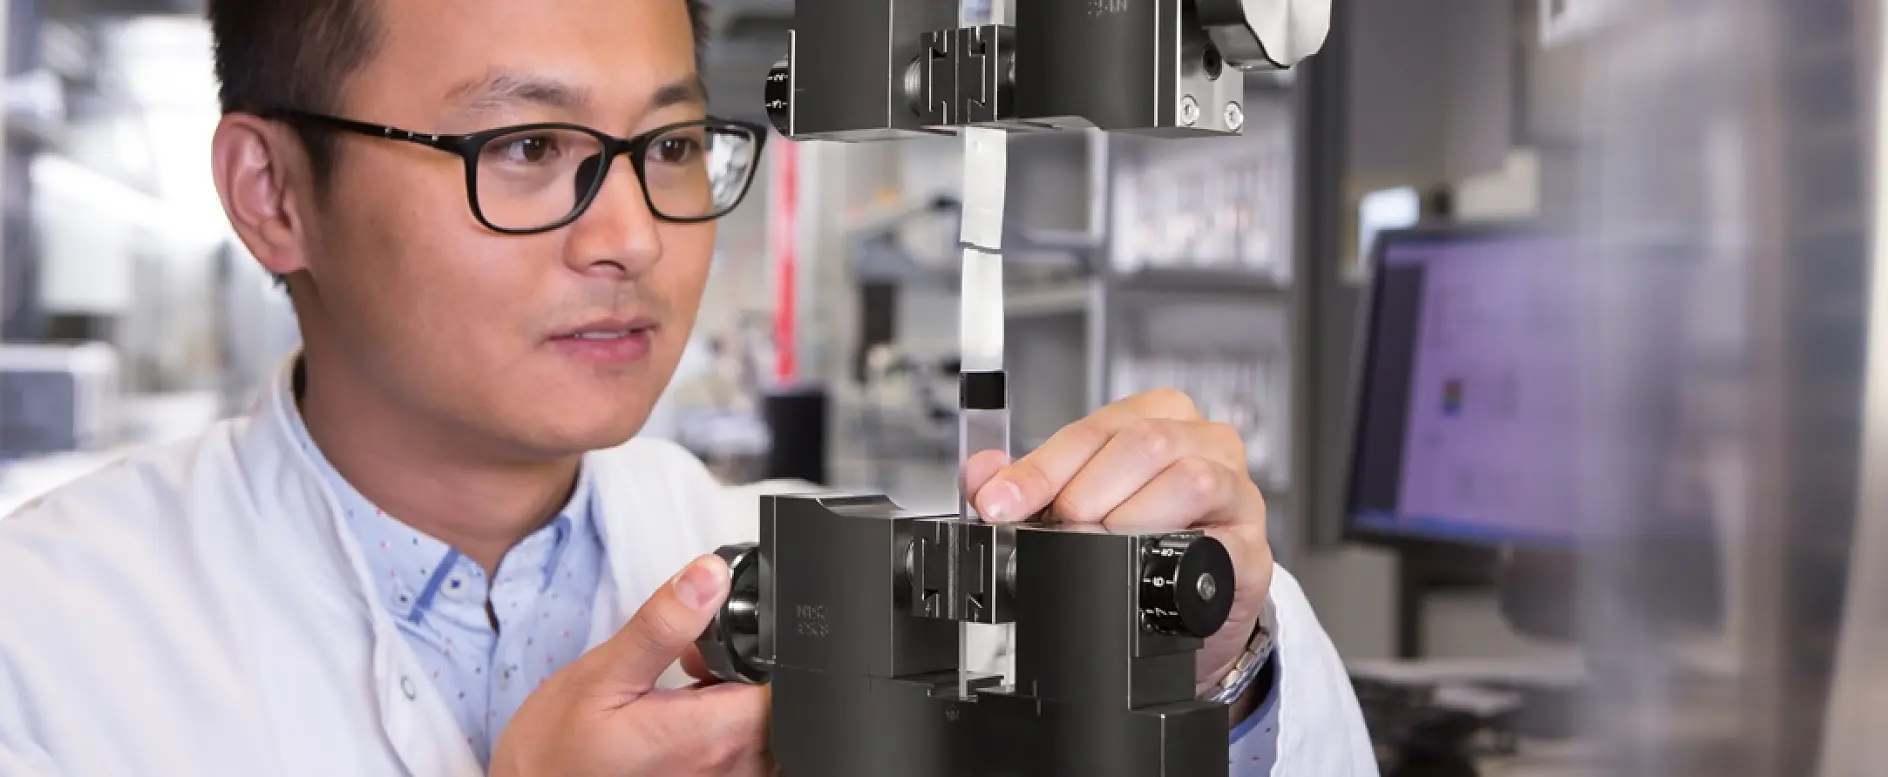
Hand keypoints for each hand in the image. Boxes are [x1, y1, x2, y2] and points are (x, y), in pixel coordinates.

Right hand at [490, 554, 773, 776]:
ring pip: (764, 730)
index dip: (764, 651)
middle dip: (747, 673)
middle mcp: (725, 769)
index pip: (782, 685)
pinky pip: (742, 754)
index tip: (724, 642)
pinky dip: (722, 727)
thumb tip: (709, 576)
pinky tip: (683, 719)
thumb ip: (662, 626)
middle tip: (694, 664)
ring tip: (684, 692)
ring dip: (734, 701)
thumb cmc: (557, 752)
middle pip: (778, 706)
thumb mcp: (602, 675)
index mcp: (707, 736)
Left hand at [961, 389, 1273, 704]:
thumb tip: (981, 474)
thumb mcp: (1084, 503)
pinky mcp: (1252, 544)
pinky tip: (1153, 567)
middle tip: (1060, 531)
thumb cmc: (1143, 540)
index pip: (1093, 429)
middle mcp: (1203, 442)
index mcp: (1158, 417)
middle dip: (1085, 493)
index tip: (1000, 503)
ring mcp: (1236, 490)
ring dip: (1130, 518)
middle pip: (1142, 443)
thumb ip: (1030, 483)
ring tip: (1103, 548)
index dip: (1039, 468)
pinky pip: (1220, 537)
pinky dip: (1180, 549)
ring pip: (1188, 478)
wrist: (1194, 608)